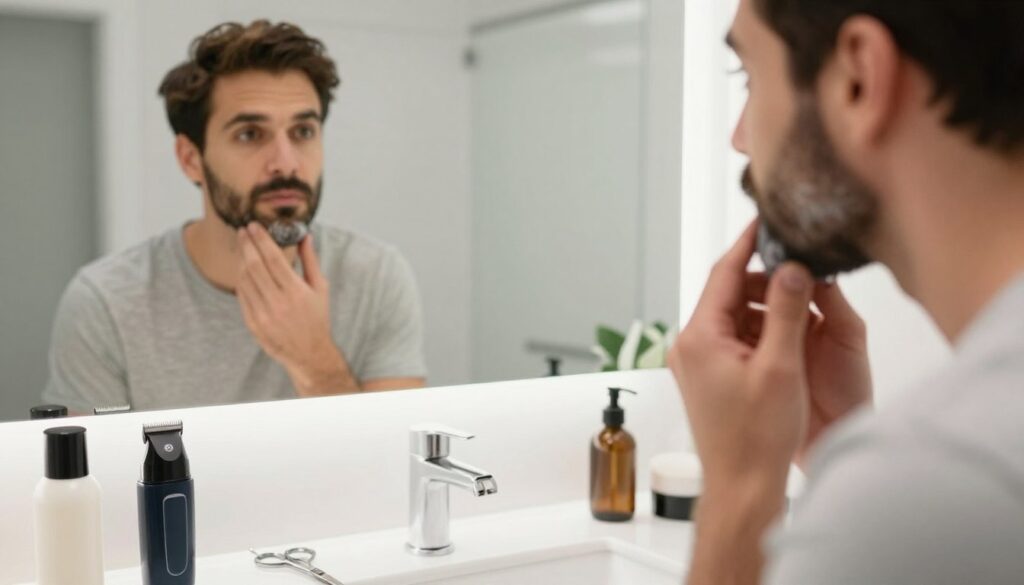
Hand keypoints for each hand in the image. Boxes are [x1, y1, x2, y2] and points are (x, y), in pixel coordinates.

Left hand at [236, 223, 357, 395]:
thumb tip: (305, 235)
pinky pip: (242, 296)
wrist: (309, 353)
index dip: (261, 240)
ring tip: (243, 247)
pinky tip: (243, 269)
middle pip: (255, 266)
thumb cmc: (317, 318)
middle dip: (247, 245)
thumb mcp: (319, 288)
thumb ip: (310, 260)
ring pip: (245, 280)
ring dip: (241, 260)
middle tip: (243, 231)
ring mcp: (263, 315)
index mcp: (296, 292)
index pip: (273, 258)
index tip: (254, 226)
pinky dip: (241, 280)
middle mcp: (278, 303)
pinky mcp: (253, 324)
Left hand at [668, 221, 870, 494]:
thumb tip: (792, 267)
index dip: (749, 244)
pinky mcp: (708, 377)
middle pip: (729, 292)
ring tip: (803, 308)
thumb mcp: (781, 367)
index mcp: (699, 338)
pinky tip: (789, 339)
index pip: (724, 273)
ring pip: (735, 316)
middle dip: (767, 281)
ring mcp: (697, 362)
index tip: (767, 220)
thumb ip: (787, 312)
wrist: (742, 488)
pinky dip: (761, 332)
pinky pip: (735, 339)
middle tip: (804, 272)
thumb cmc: (757, 439)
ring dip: (767, 308)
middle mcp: (690, 346)